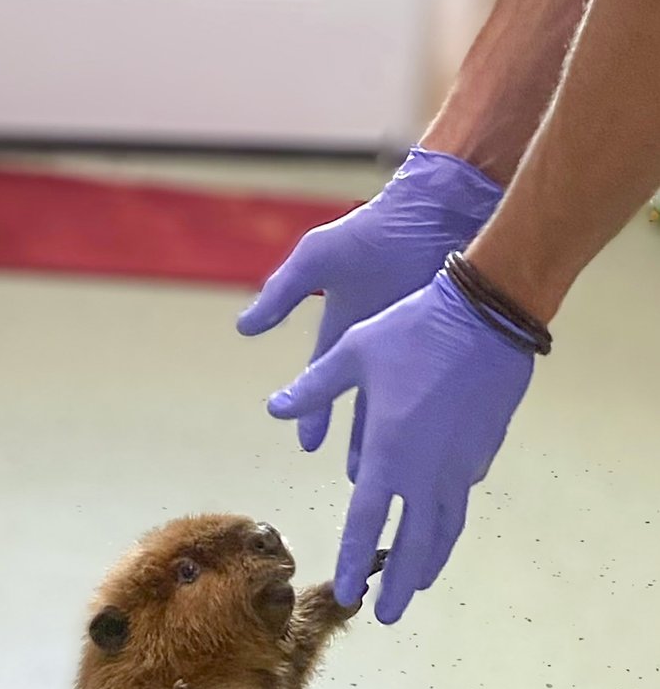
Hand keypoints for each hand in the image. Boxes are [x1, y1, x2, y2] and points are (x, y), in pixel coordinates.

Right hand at [237, 148, 500, 451]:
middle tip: (359, 478)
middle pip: (365, 404)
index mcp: (345, 327)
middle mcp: (378, 343)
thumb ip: (281, 293)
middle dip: (361, 441)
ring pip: (403, 406)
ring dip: (398, 440)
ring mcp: (414, 345)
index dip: (312, 412)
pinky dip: (440, 418)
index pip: (323, 381)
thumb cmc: (375, 230)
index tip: (308, 446)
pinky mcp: (445, 344)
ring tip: (398, 473)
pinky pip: (440, 390)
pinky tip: (443, 446)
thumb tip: (243, 328)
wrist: (438, 210)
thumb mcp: (318, 258)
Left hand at [268, 272, 534, 623]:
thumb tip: (275, 408)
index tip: (348, 593)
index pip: (366, 523)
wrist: (488, 314)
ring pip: (444, 529)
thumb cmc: (413, 329)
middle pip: (412, 544)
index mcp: (388, 454)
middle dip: (398, 584)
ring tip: (416, 587)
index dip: (354, 561)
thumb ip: (313, 387)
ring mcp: (459, 466)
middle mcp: (425, 472)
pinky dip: (447, 520)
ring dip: (428, 562)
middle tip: (387, 615)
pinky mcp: (482, 453)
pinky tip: (440, 527)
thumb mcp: (352, 352)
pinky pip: (461, 496)